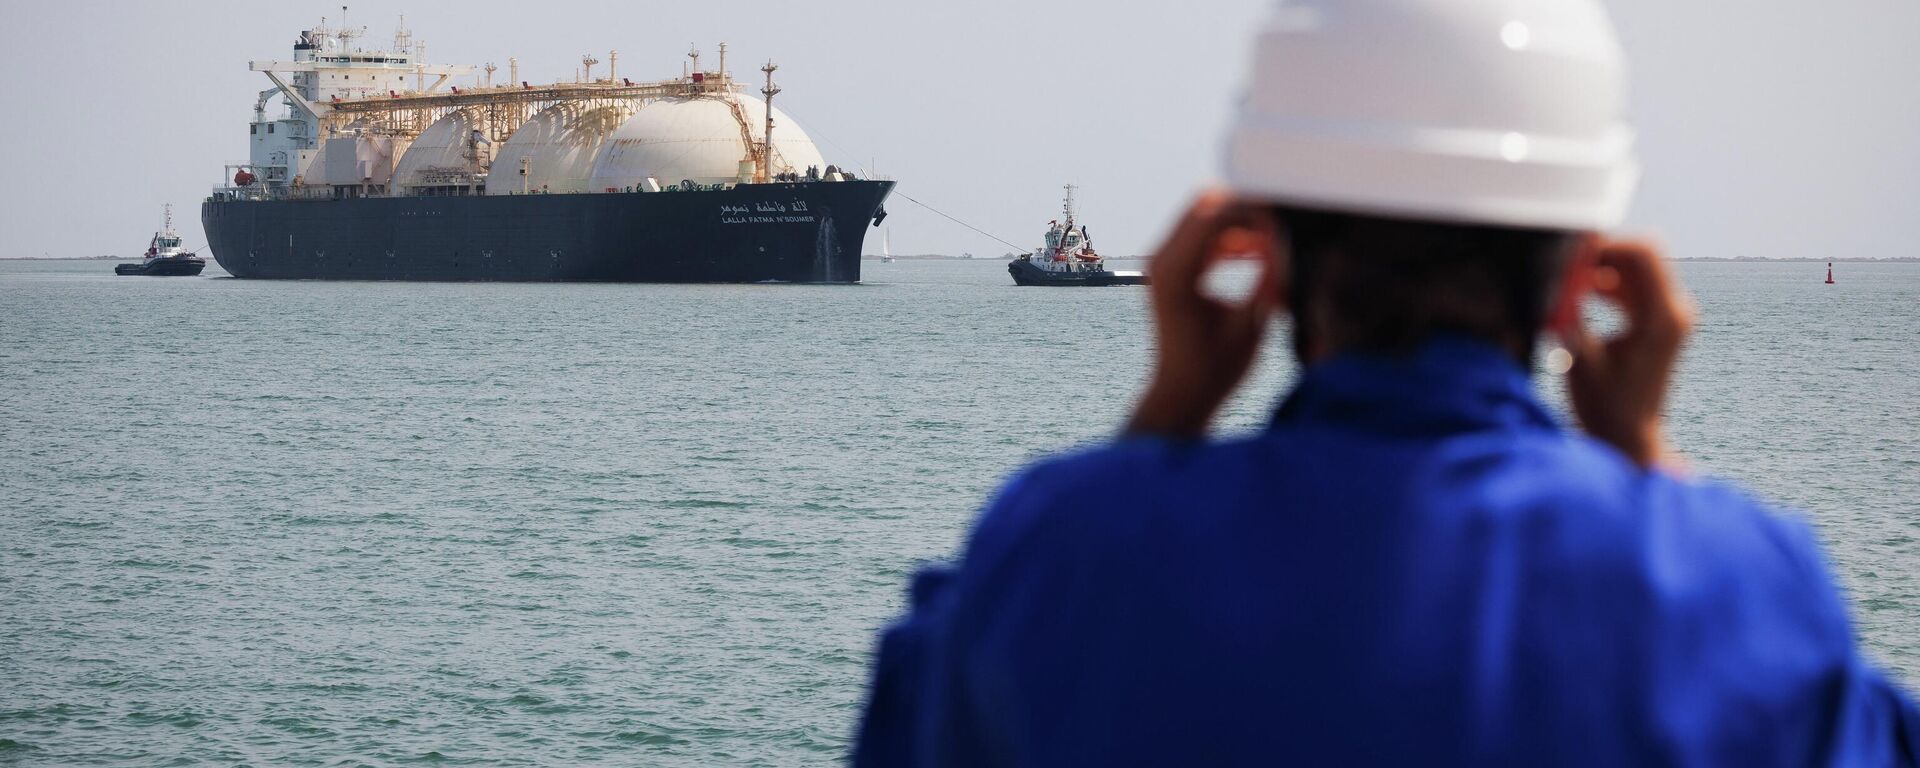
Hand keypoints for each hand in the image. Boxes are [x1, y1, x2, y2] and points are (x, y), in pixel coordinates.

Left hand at [1125, 191, 1283, 438]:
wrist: (1182, 394)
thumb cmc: (1216, 369)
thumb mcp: (1253, 322)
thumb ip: (1268, 273)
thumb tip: (1282, 233)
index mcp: (1176, 272)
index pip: (1216, 214)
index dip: (1255, 211)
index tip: (1287, 224)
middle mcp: (1162, 260)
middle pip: (1206, 204)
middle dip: (1246, 210)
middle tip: (1280, 231)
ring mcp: (1163, 262)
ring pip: (1205, 215)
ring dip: (1240, 223)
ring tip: (1273, 249)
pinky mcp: (1172, 268)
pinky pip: (1202, 235)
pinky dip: (1230, 237)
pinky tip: (1258, 254)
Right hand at [1558, 239, 1693, 468]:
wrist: (1629, 438)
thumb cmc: (1605, 407)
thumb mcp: (1580, 357)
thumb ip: (1570, 310)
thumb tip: (1556, 274)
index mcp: (1663, 318)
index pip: (1641, 254)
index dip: (1603, 247)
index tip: (1568, 256)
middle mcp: (1674, 311)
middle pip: (1639, 256)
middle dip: (1599, 256)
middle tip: (1562, 269)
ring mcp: (1669, 315)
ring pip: (1634, 269)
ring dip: (1600, 270)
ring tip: (1565, 287)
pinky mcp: (1658, 321)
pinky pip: (1633, 286)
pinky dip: (1606, 285)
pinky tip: (1578, 297)